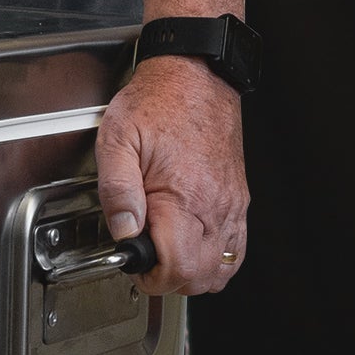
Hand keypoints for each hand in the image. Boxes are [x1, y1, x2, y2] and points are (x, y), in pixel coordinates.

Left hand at [95, 55, 247, 296]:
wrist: (196, 75)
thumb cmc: (158, 102)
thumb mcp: (117, 140)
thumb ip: (116, 191)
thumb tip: (123, 232)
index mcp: (184, 196)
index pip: (176, 267)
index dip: (149, 276)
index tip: (133, 261)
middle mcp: (215, 205)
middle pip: (200, 276)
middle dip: (167, 279)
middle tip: (144, 258)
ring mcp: (231, 204)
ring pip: (221, 269)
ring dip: (191, 274)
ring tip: (165, 254)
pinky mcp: (237, 199)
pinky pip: (236, 248)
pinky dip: (215, 260)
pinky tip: (192, 247)